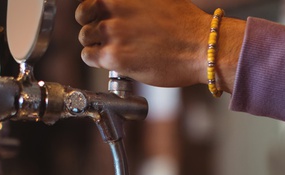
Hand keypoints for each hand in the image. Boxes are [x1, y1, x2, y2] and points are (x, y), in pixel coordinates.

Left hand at [75, 0, 244, 91]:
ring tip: (115, 49)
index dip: (93, 9)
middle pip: (84, 16)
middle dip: (92, 25)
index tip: (99, 17)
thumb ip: (135, 1)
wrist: (200, 47)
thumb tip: (124, 5)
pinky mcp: (113, 56)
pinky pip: (89, 56)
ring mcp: (111, 31)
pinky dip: (97, 59)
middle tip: (107, 35)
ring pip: (85, 38)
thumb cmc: (185, 23)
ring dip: (95, 44)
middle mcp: (113, 6)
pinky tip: (114, 59)